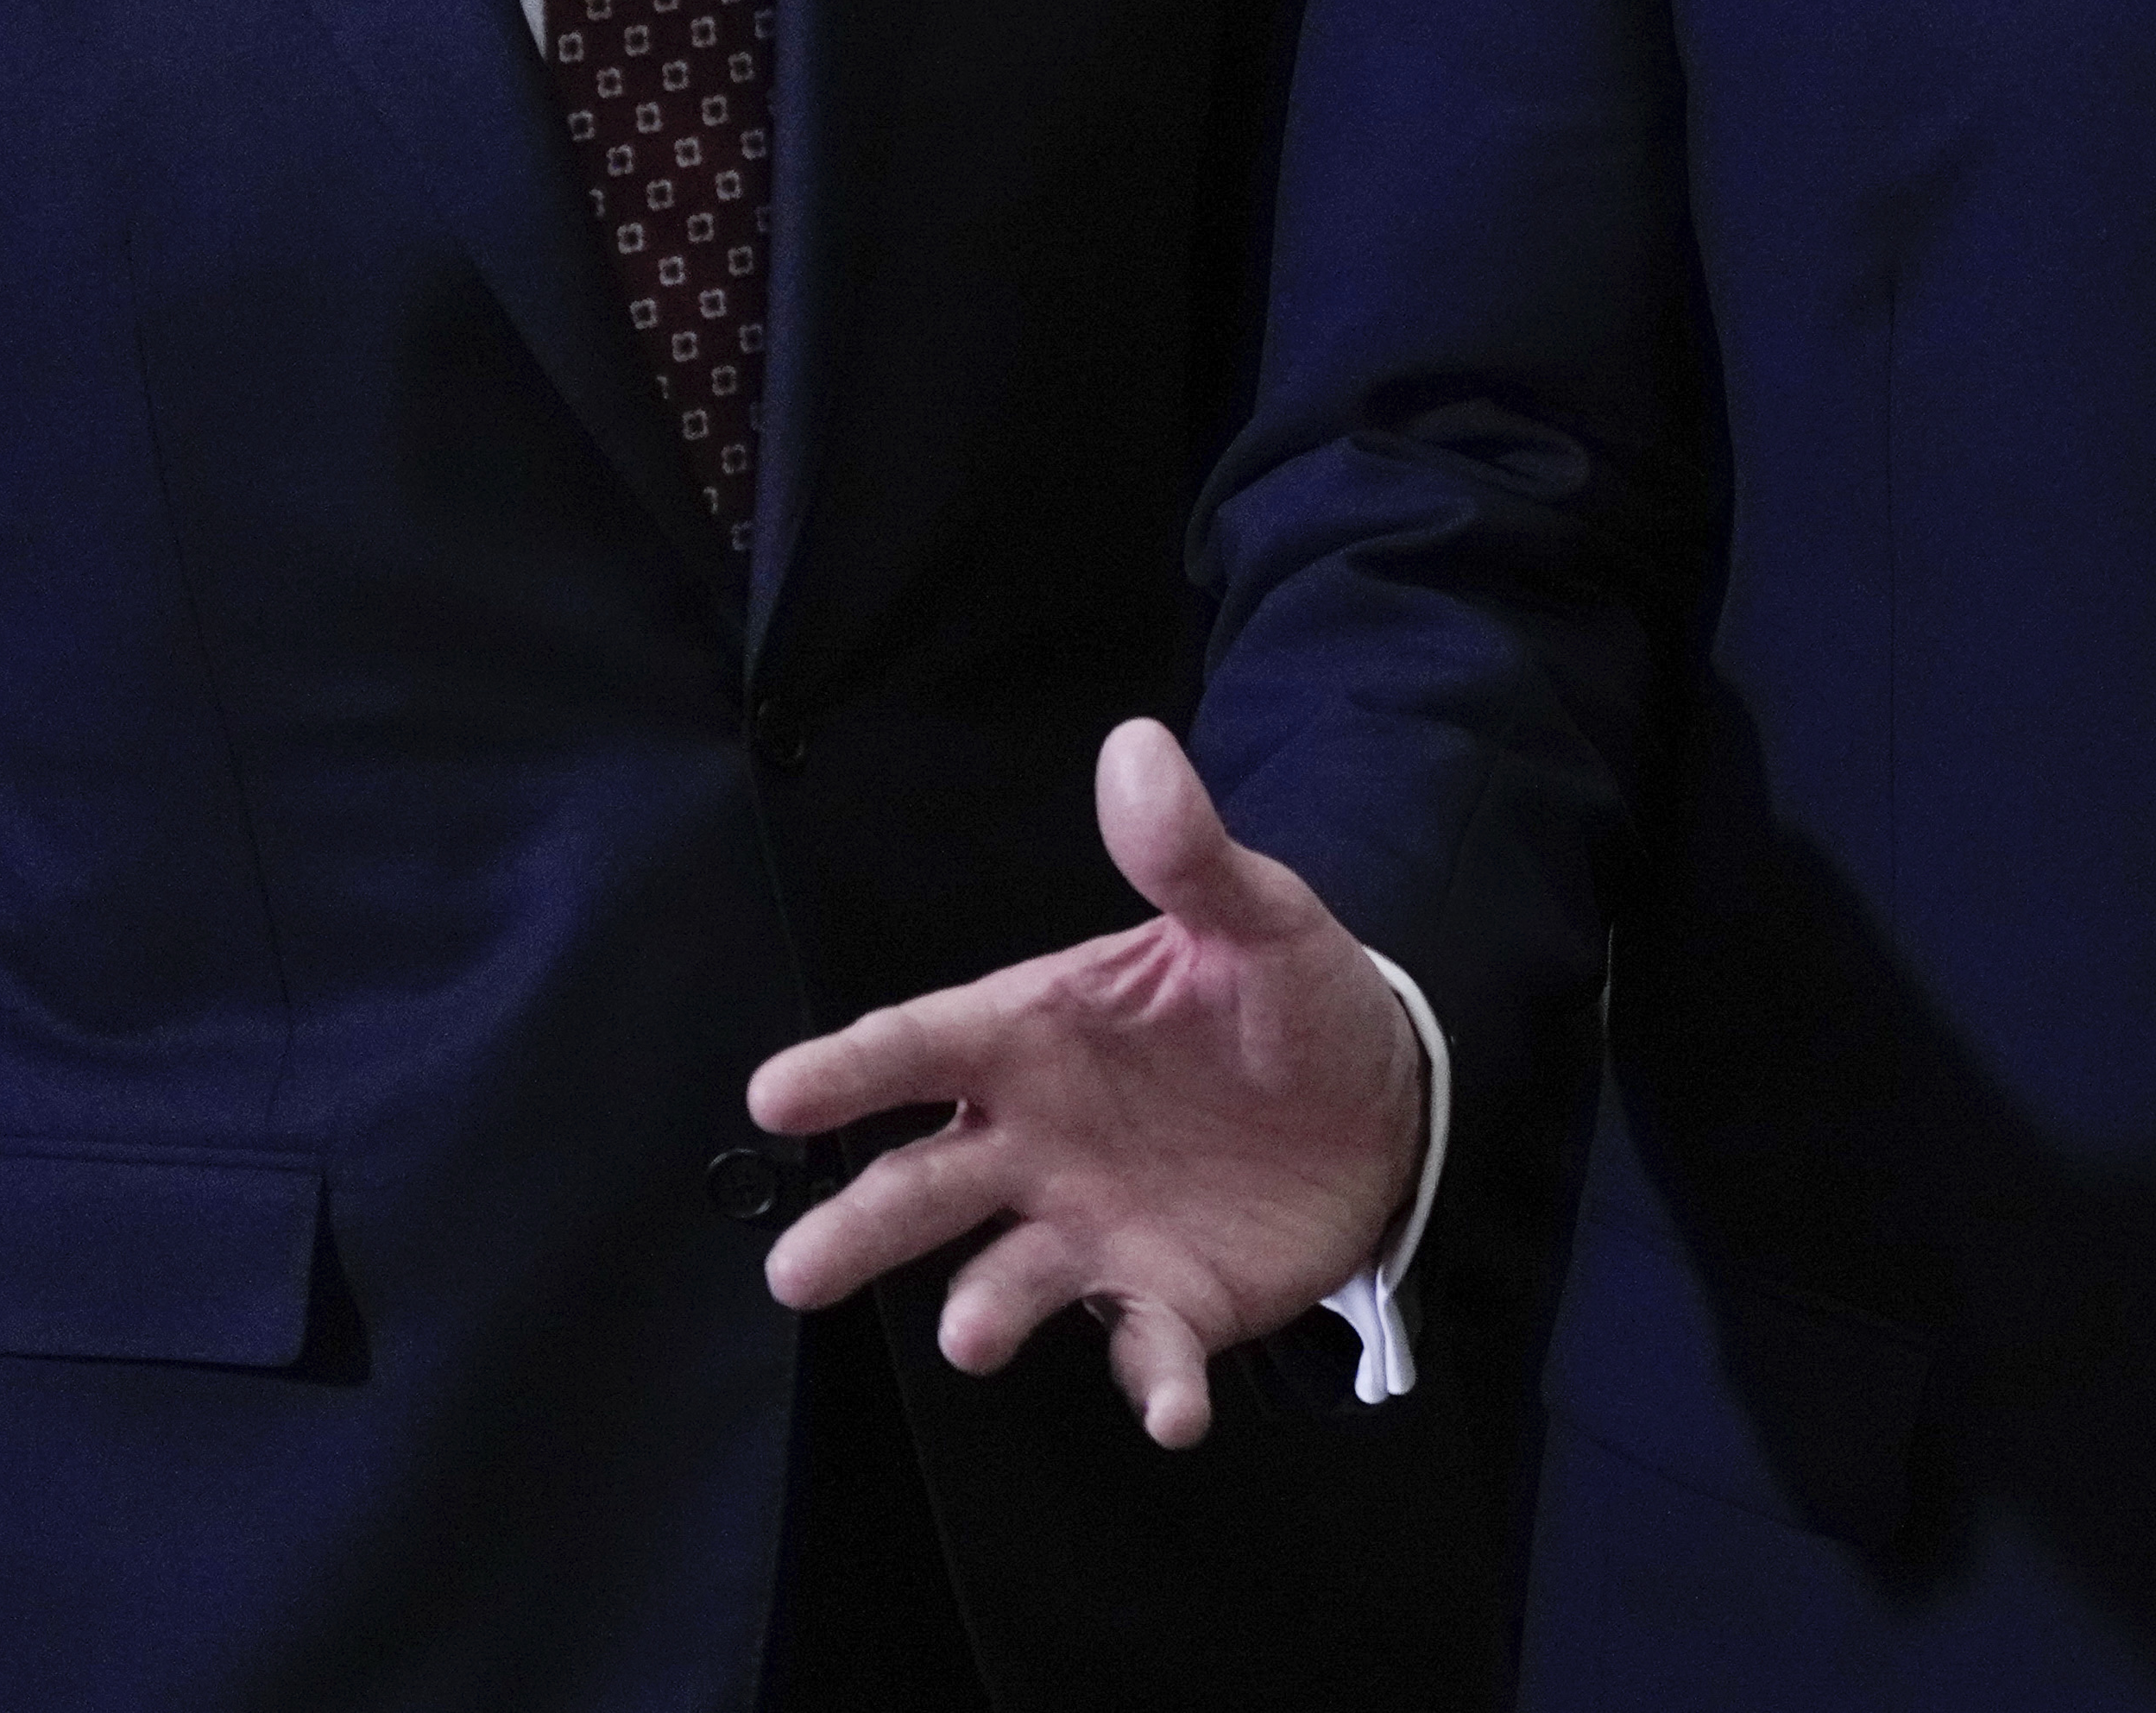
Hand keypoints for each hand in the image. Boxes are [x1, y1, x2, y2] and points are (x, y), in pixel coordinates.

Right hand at [746, 720, 1425, 1447]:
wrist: (1380, 1098)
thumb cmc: (1287, 998)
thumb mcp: (1257, 917)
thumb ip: (1189, 854)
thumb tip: (1137, 746)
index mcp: (1037, 1038)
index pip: (920, 1047)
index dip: (846, 1071)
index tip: (774, 1095)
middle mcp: (1037, 1145)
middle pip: (921, 1189)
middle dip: (858, 1231)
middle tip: (797, 1272)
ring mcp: (1090, 1231)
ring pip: (1004, 1283)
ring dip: (984, 1315)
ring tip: (970, 1337)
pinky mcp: (1167, 1302)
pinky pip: (1146, 1351)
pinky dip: (1154, 1385)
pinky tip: (1173, 1408)